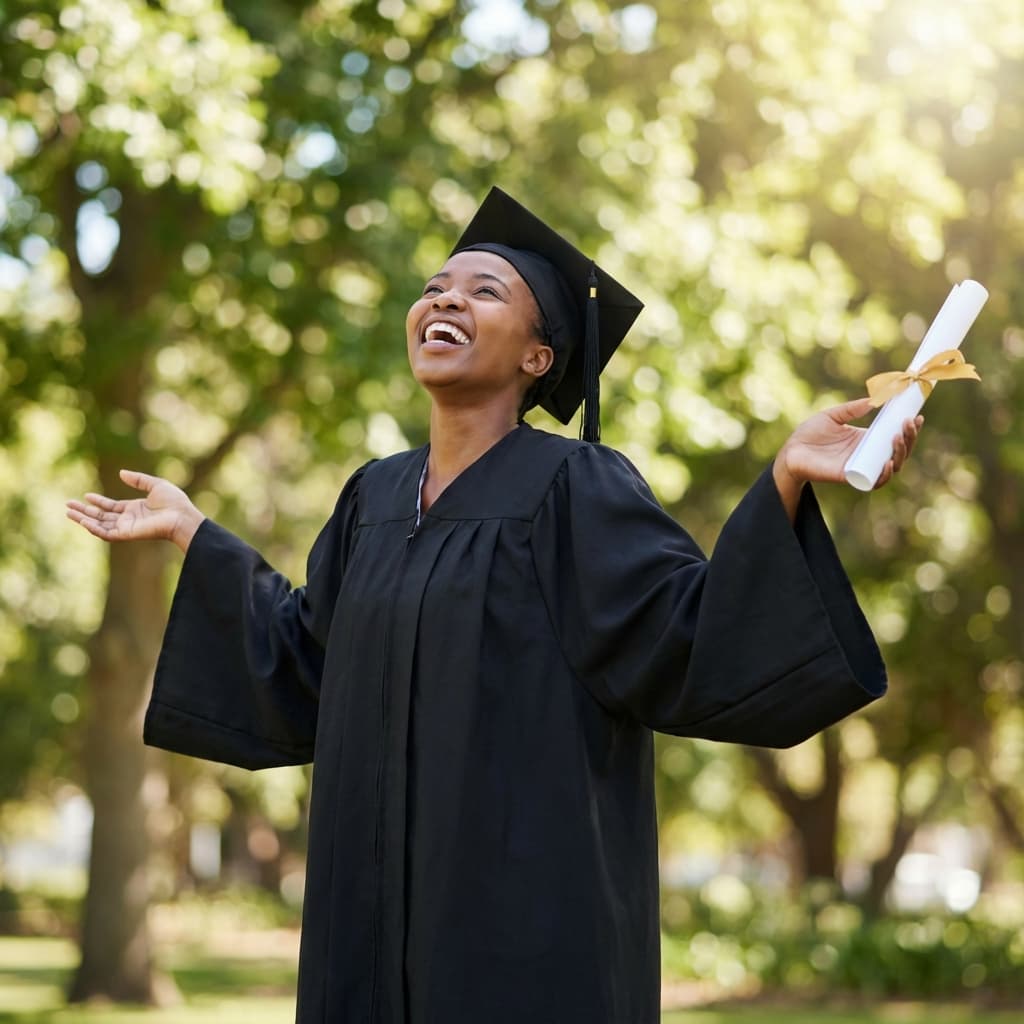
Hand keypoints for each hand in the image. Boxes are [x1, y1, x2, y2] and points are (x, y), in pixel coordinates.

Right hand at [66, 470, 204, 552]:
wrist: (182, 516)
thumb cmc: (174, 502)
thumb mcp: (155, 484)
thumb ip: (138, 479)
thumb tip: (121, 473)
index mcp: (135, 509)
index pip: (111, 507)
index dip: (98, 502)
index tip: (85, 496)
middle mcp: (129, 519)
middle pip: (101, 516)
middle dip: (84, 511)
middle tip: (68, 506)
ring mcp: (127, 527)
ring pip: (100, 525)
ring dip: (84, 520)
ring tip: (69, 513)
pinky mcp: (127, 534)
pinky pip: (106, 533)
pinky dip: (94, 528)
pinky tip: (83, 520)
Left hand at [772, 397, 922, 518]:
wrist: (791, 451)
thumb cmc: (810, 433)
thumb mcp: (833, 416)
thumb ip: (852, 408)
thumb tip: (874, 399)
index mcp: (867, 439)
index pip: (895, 436)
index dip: (909, 428)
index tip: (917, 415)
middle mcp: (868, 455)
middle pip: (899, 450)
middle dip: (909, 437)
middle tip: (909, 422)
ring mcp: (862, 467)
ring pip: (892, 466)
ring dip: (901, 452)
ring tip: (898, 436)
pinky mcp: (852, 478)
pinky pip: (875, 481)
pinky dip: (885, 474)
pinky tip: (888, 462)